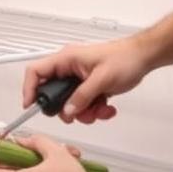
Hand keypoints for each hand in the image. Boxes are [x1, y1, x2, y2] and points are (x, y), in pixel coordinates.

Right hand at [23, 36, 152, 123]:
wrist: (143, 58)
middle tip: (78, 113)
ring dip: (85, 112)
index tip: (31, 106)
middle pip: (54, 94)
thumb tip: (67, 111)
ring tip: (100, 108)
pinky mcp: (90, 87)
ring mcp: (80, 79)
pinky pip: (83, 104)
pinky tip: (107, 107)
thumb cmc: (125, 58)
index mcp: (67, 59)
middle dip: (67, 109)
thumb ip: (82, 97)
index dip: (30, 89)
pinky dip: (94, 110)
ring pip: (70, 103)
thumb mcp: (101, 79)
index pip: (36, 72)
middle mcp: (70, 68)